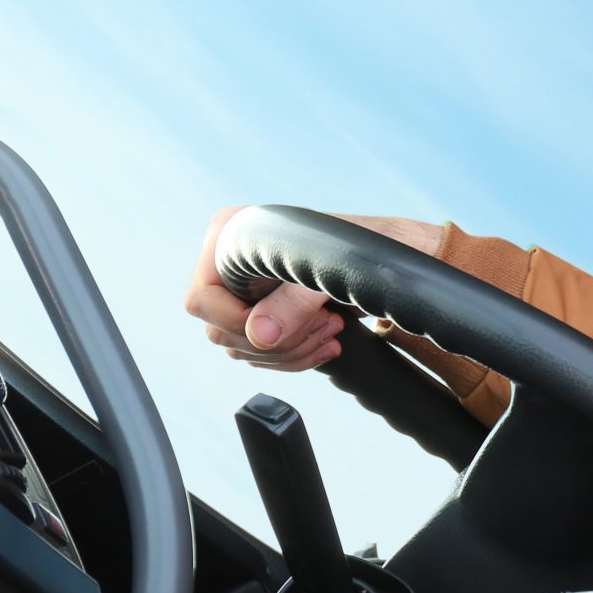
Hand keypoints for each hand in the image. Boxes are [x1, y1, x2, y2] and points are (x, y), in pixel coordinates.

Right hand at [184, 205, 444, 371]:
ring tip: (333, 328)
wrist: (390, 254)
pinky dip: (297, 356)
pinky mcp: (264, 313)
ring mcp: (243, 291)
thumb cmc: (362, 246)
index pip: (202, 299)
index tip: (288, 324)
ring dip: (293, 350)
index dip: (240, 323)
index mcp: (229, 235)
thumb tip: (261, 336)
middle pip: (222, 331)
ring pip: (244, 348)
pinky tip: (329, 344)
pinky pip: (263, 354)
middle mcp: (227, 263)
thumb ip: (293, 300)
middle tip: (325, 323)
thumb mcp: (328, 269)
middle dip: (279, 339)